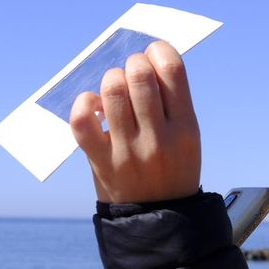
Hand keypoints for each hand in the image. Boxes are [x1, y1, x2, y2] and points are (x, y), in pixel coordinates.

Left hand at [69, 40, 200, 203]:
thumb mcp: (186, 137)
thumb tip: (141, 60)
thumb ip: (170, 102)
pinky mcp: (101, 162)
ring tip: (115, 88)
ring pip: (111, 91)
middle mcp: (158, 138)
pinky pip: (82, 121)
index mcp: (186, 128)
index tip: (153, 52)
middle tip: (132, 71)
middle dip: (133, 62)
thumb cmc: (172, 167)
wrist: (159, 218)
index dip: (159, 50)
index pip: (172, 70)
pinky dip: (84, 103)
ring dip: (111, 79)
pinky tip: (94, 105)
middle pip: (139, 76)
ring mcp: (127, 151)